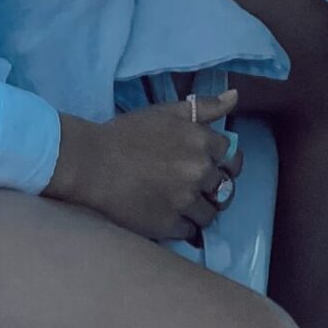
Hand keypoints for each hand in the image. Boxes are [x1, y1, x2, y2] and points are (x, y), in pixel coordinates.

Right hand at [47, 88, 242, 239]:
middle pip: (224, 186)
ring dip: (202, 209)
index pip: (231, 155)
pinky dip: (184, 225)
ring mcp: (185, 201)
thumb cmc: (128, 133)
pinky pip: (190, 231)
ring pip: (210, 213)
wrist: (93, 163)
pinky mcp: (169, 225)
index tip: (210, 163)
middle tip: (198, 186)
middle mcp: (199, 171)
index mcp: (201, 141)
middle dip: (214, 186)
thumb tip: (235, 97)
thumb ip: (205, 107)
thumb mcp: (168, 112)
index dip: (221, 160)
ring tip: (185, 204)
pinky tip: (171, 216)